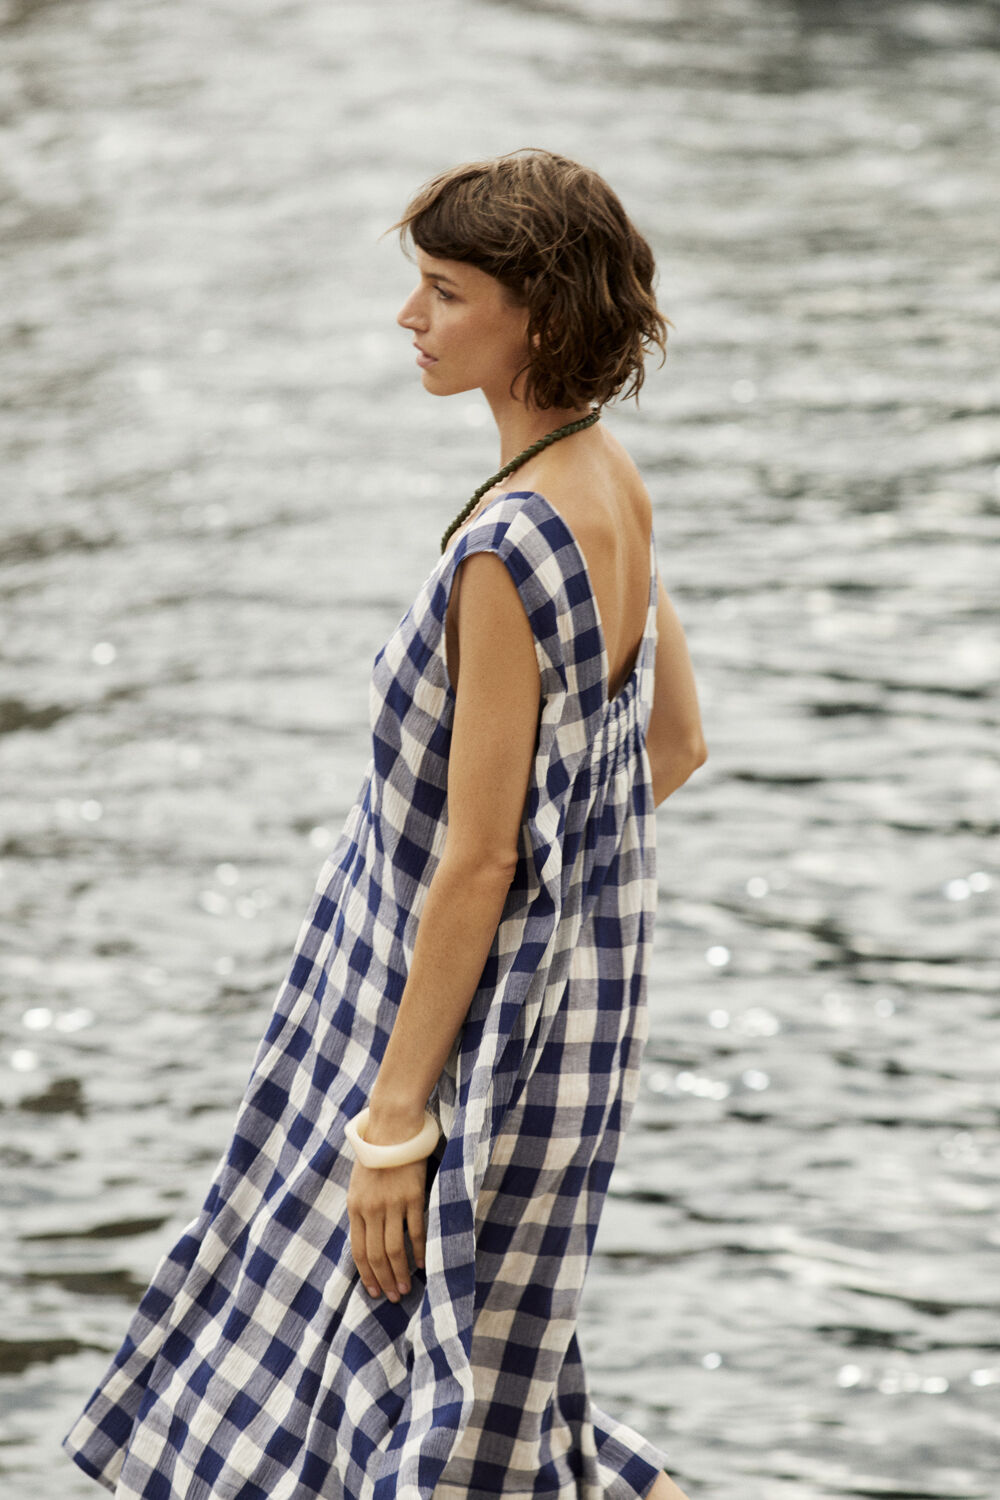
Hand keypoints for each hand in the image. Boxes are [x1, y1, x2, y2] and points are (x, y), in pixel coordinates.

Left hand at [347, 1156, 426, 1302]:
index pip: (358, 1250)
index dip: (366, 1274)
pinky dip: (419, 1251)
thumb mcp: (359, 1184)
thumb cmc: (376, 1155)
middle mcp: (371, 1209)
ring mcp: (392, 1203)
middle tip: (393, 1298)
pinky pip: (416, 1231)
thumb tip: (367, 1240)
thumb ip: (362, 1211)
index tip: (374, 1291)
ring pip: (395, 1249)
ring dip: (400, 1273)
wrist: (392, 1127)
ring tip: (405, 1289)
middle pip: (376, 1255)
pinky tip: (422, 1265)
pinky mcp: (412, 1196)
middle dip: (384, 1280)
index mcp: (355, 1207)